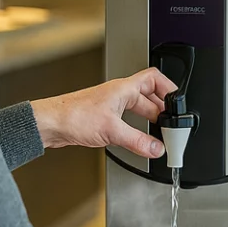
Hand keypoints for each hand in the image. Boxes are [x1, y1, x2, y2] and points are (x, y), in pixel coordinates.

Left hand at [30, 68, 176, 158]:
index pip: (153, 78)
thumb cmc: (73, 116)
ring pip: (137, 111)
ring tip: (157, 136)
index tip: (177, 102)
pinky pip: (126, 122)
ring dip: (148, 122)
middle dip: (161, 112)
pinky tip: (137, 142)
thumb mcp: (112, 130)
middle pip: (148, 98)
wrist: (50, 124)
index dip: (168, 87)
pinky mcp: (102, 119)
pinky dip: (135, 131)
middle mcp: (117, 95)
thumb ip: (137, 141)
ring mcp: (110, 106)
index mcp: (123, 88)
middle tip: (169, 127)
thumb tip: (157, 148)